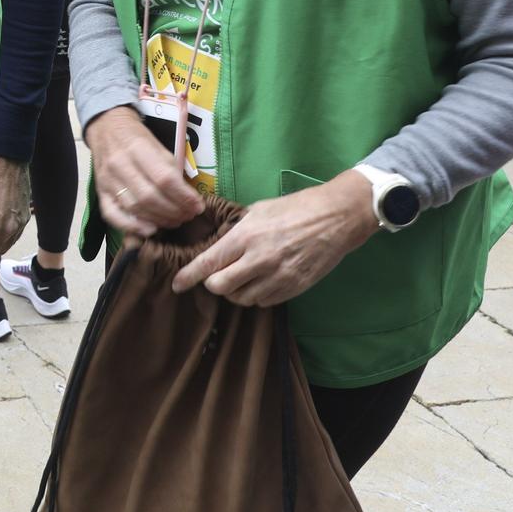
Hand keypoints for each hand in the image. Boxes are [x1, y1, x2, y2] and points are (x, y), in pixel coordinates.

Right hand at [86, 106, 204, 236]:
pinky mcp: (100, 191)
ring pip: (135, 208)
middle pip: (150, 197)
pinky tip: (150, 230)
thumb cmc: (137, 137)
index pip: (164, 179)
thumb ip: (171, 169)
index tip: (198, 205)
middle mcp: (120, 165)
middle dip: (175, 211)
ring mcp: (107, 180)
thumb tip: (189, 198)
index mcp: (138, 148)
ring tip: (176, 220)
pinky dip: (132, 227)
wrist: (106, 127)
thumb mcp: (159, 144)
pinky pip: (112, 215)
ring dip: (160, 219)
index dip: (184, 197)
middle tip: (189, 215)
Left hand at [170, 173, 376, 306]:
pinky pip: (264, 302)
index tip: (177, 284)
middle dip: (213, 284)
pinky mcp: (294, 289)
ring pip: (242, 299)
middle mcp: (258, 260)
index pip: (208, 264)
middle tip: (217, 276)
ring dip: (236, 292)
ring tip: (241, 277)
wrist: (335, 219)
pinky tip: (261, 281)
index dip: (188, 277)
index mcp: (245, 237)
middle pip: (220, 288)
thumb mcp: (257, 211)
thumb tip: (217, 242)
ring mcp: (278, 277)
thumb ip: (235, 230)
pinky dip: (257, 296)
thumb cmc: (294, 209)